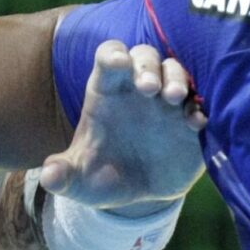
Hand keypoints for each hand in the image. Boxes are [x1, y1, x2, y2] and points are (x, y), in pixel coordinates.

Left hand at [39, 41, 206, 210]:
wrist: (137, 194)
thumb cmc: (102, 178)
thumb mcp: (80, 182)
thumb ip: (63, 176)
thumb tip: (48, 176)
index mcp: (107, 91)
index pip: (109, 57)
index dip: (113, 55)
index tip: (118, 63)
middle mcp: (138, 88)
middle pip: (145, 56)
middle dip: (148, 66)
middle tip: (150, 88)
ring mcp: (167, 101)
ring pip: (176, 70)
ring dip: (177, 78)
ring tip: (175, 98)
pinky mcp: (191, 120)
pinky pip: (201, 102)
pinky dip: (200, 107)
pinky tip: (196, 123)